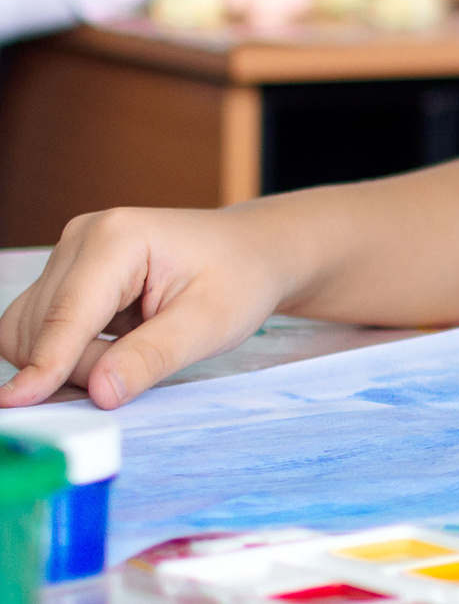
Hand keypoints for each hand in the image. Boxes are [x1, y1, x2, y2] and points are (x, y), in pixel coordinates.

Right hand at [0, 206, 294, 408]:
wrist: (251, 251)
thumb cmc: (240, 279)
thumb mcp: (211, 324)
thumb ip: (153, 356)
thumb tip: (99, 392)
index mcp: (117, 238)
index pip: (66, 315)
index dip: (44, 364)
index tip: (16, 403)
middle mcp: (82, 237)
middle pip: (42, 330)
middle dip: (80, 366)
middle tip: (144, 362)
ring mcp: (70, 254)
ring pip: (32, 333)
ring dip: (72, 361)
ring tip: (136, 346)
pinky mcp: (66, 274)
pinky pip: (42, 330)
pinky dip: (70, 351)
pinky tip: (118, 341)